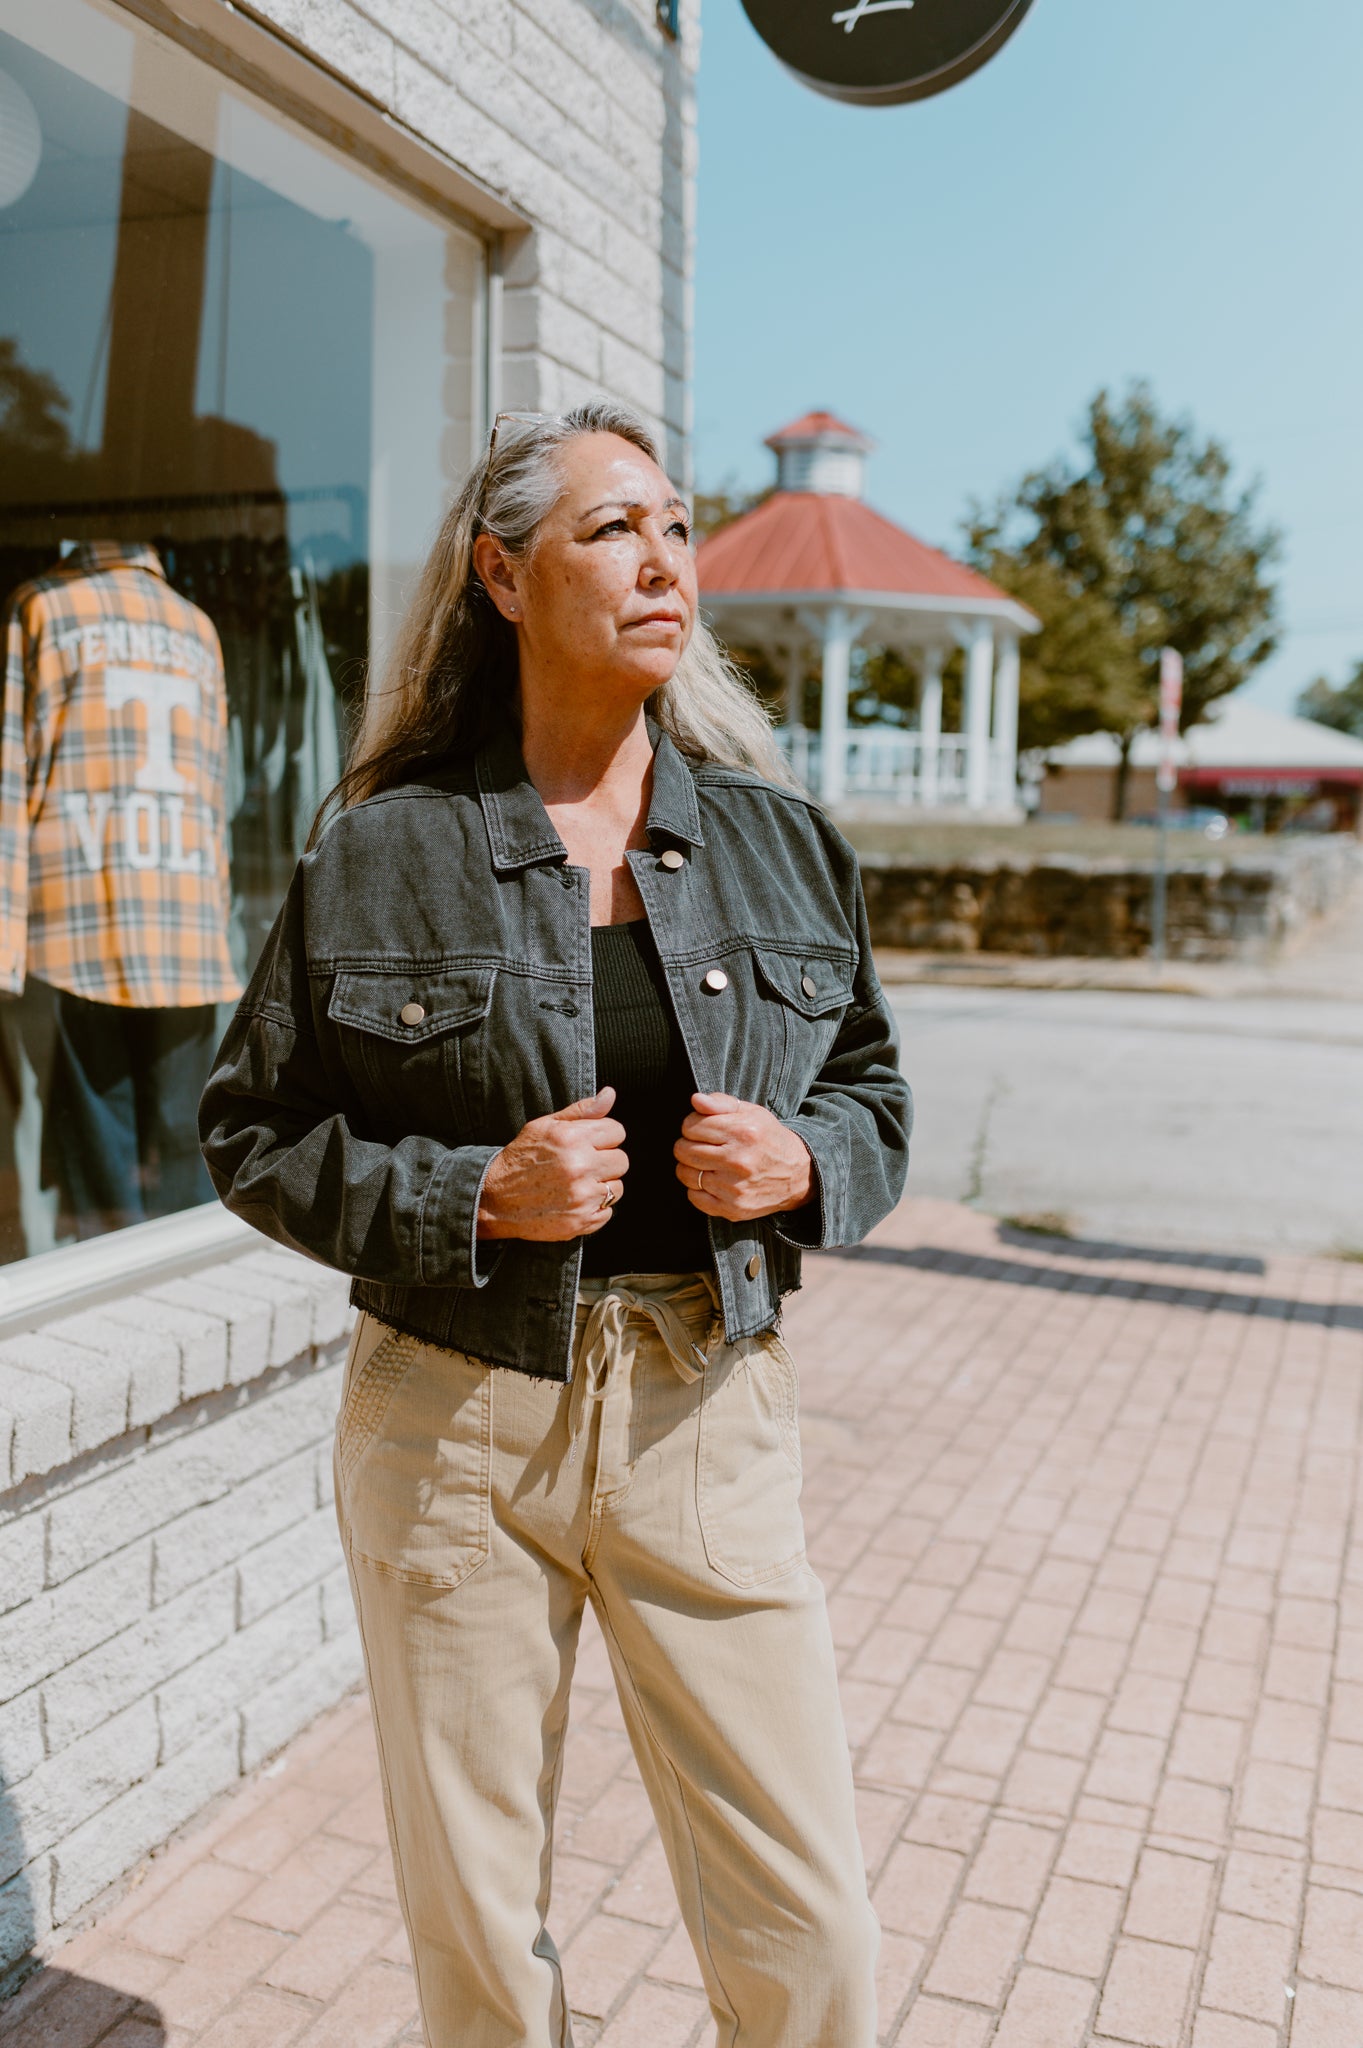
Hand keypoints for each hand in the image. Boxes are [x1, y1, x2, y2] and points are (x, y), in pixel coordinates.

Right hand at [478, 1088, 627, 1240]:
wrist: (494, 1199)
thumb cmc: (521, 1158)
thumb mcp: (544, 1126)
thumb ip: (581, 1111)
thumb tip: (610, 1094)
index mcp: (573, 1138)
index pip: (617, 1131)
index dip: (605, 1137)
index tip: (591, 1144)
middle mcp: (580, 1167)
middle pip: (621, 1161)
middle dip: (605, 1161)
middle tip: (583, 1165)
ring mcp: (581, 1197)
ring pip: (617, 1188)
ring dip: (601, 1186)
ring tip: (577, 1184)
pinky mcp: (580, 1221)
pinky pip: (607, 1212)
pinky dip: (594, 1209)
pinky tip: (573, 1202)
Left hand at [673, 1092, 812, 1222]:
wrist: (798, 1175)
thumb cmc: (769, 1139)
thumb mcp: (752, 1113)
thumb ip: (721, 1102)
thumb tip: (696, 1100)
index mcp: (743, 1132)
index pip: (690, 1126)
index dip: (691, 1125)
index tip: (701, 1129)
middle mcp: (738, 1160)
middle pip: (683, 1150)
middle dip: (687, 1145)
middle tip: (701, 1146)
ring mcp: (734, 1187)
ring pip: (685, 1174)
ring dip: (690, 1167)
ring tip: (706, 1163)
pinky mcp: (733, 1208)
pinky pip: (694, 1197)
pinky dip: (697, 1189)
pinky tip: (712, 1181)